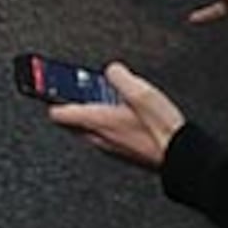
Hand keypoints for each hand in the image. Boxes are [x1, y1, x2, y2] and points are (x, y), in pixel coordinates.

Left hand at [47, 61, 183, 169]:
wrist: (181, 156)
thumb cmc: (162, 130)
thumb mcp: (140, 92)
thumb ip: (120, 77)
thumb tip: (113, 70)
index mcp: (96, 121)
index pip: (58, 114)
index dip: (51, 98)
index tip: (46, 88)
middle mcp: (99, 137)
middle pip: (71, 122)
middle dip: (71, 103)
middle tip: (75, 88)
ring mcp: (110, 147)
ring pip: (87, 129)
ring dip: (90, 113)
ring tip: (101, 97)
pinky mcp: (123, 152)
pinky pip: (104, 134)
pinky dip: (105, 122)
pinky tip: (122, 113)